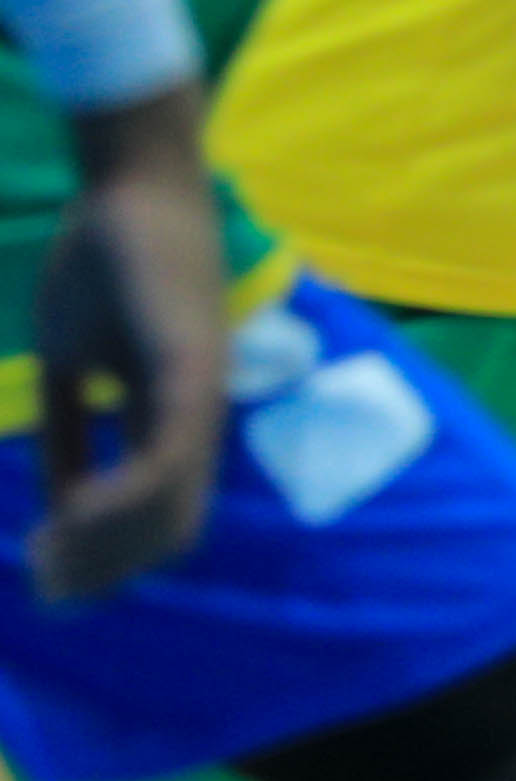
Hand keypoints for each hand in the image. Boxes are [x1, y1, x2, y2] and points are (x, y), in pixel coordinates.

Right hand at [31, 85, 228, 602]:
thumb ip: (73, 433)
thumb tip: (60, 506)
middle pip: (172, 525)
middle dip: (108, 567)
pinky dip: (128, 495)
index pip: (161, 513)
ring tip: (50, 562)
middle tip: (48, 590)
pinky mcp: (192, 368)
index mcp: (173, 418)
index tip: (49, 580)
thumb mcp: (71, 365)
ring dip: (110, 544)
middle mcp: (199, 416)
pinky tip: (77, 516)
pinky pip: (171, 453)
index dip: (109, 555)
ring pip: (175, 502)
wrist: (128, 189)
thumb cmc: (104, 266)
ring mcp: (202, 393)